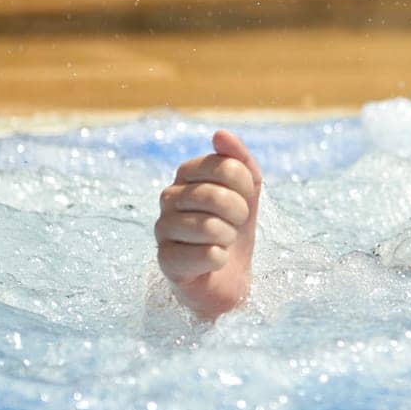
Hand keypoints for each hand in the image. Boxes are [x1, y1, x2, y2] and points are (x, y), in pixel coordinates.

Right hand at [154, 129, 261, 318]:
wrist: (228, 275)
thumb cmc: (234, 227)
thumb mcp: (247, 192)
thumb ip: (240, 161)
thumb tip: (219, 134)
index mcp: (187, 174)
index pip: (224, 166)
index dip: (245, 186)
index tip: (245, 199)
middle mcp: (168, 197)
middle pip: (214, 195)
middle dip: (238, 213)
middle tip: (237, 224)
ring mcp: (162, 228)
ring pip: (208, 227)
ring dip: (228, 238)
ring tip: (223, 242)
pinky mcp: (165, 260)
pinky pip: (206, 255)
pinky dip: (220, 259)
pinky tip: (213, 261)